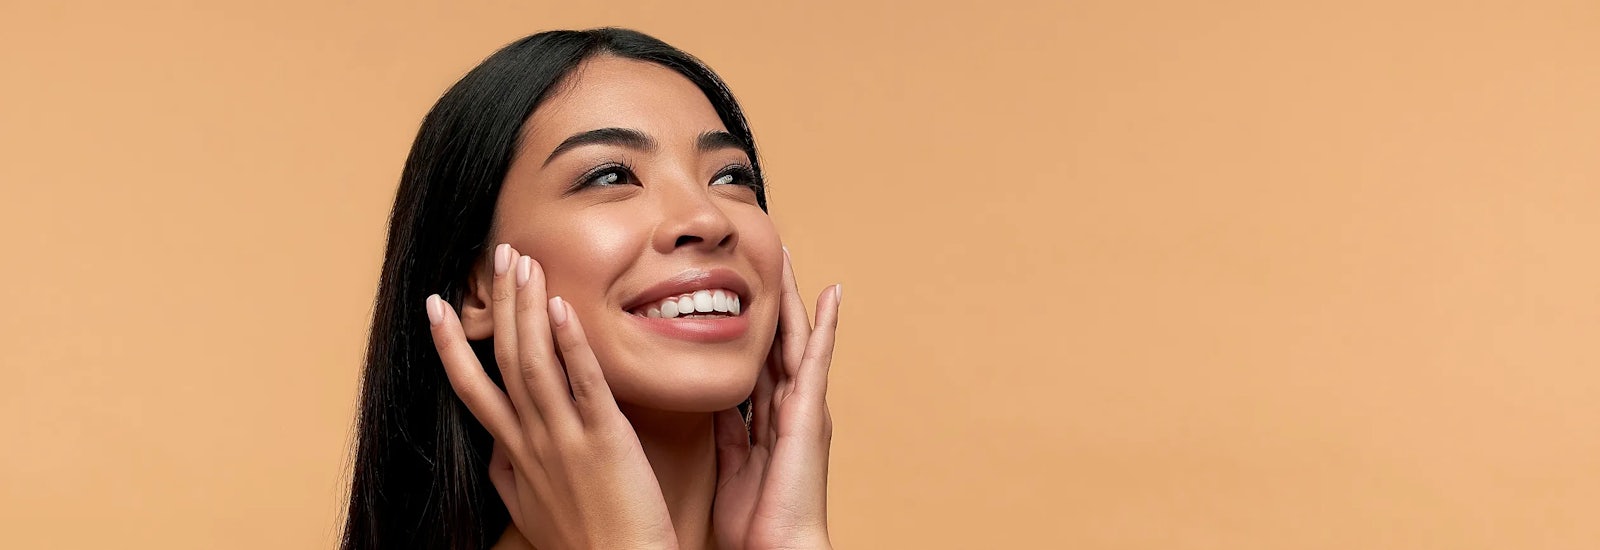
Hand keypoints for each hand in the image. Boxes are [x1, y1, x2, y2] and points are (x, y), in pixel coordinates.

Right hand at [426, 244, 677, 549]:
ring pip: (534, 362)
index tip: (436, 304)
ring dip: (527, 308)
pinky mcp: (604, 439)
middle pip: (503, 360)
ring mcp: (565, 438)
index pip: (471, 387)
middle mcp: (531, 440)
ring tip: (523, 263)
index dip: (451, 344)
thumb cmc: (583, 542)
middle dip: (497, 304)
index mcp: (512, 453)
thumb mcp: (527, 509)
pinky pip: (583, 383)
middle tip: (498, 254)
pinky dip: (570, 343)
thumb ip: (508, 474)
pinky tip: (562, 307)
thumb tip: (494, 453)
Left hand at [712, 248, 840, 549]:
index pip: (759, 361)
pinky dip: (824, 325)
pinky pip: (816, 359)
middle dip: (772, 301)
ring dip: (793, 298)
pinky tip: (830, 294)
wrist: (780, 549)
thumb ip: (730, 432)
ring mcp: (805, 407)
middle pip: (779, 341)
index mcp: (772, 420)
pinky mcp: (811, 412)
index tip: (742, 295)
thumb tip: (717, 403)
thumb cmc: (759, 522)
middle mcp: (793, 408)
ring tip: (787, 258)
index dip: (751, 327)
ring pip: (796, 339)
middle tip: (766, 256)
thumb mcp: (734, 466)